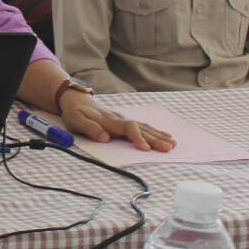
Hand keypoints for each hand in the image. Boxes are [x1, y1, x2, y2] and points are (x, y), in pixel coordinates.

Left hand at [58, 89, 175, 150]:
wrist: (76, 99)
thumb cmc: (75, 112)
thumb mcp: (76, 120)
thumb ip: (90, 128)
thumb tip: (105, 138)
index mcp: (110, 121)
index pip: (128, 129)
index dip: (137, 138)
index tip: (145, 149)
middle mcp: (120, 119)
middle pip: (141, 128)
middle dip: (155, 139)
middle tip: (169, 148)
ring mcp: (124, 119)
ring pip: (145, 127)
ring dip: (158, 135)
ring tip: (172, 143)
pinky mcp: (125, 121)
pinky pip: (143, 126)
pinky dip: (155, 131)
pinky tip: (165, 135)